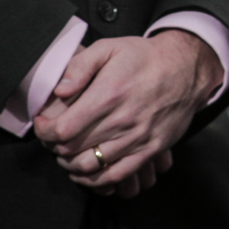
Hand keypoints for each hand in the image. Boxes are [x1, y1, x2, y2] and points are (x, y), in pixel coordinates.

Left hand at [34, 32, 220, 194]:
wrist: (187, 68)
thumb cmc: (145, 57)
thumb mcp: (110, 47)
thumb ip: (80, 66)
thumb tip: (60, 91)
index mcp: (108, 95)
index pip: (63, 129)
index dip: (44, 132)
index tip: (42, 125)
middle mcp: (122, 120)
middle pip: (73, 150)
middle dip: (54, 147)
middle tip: (53, 139)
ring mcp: (138, 138)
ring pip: (91, 166)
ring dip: (71, 164)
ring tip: (66, 154)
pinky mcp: (151, 150)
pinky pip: (117, 175)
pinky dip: (96, 180)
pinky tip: (86, 172)